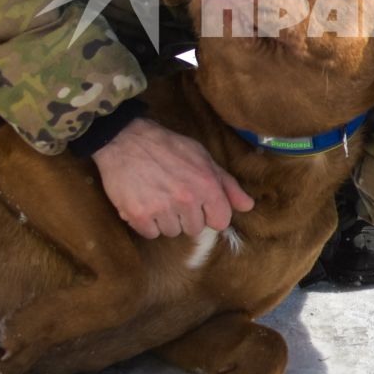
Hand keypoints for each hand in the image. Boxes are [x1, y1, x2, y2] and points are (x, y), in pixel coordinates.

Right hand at [90, 117, 254, 238]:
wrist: (126, 140)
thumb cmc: (168, 147)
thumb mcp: (203, 158)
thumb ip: (227, 184)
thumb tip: (248, 206)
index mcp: (207, 185)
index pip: (220, 222)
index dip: (210, 214)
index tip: (199, 204)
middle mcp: (187, 200)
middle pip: (194, 229)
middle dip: (185, 216)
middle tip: (172, 195)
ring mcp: (162, 209)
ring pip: (172, 232)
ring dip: (165, 220)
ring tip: (156, 196)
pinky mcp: (139, 215)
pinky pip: (151, 233)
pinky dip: (146, 222)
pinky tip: (144, 202)